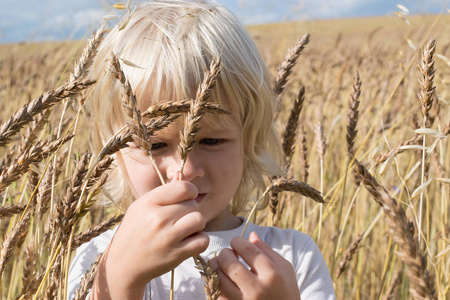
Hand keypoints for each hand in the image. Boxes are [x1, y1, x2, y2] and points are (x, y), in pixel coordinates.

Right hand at [92, 180, 208, 298]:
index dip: (189, 192)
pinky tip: (188, 242)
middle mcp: (158, 218)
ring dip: (196, 225)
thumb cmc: (134, 232)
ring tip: (184, 230)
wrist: (122, 264)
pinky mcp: (176, 254)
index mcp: (149, 202)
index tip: (184, 200)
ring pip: (200, 220)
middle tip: (178, 220)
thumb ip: (163, 194)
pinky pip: (203, 240)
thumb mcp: (141, 207)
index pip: (184, 187)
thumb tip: (184, 179)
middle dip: (189, 211)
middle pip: (193, 204)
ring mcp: (168, 237)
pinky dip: (199, 241)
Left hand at [210, 231, 299, 299]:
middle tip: (228, 254)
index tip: (236, 243)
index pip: (247, 249)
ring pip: (217, 279)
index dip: (237, 241)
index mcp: (271, 275)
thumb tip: (250, 233)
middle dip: (224, 253)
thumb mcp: (284, 269)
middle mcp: (256, 290)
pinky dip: (214, 284)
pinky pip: (215, 294)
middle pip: (228, 263)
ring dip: (215, 267)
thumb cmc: (286, 292)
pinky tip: (222, 280)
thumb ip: (267, 250)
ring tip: (222, 265)